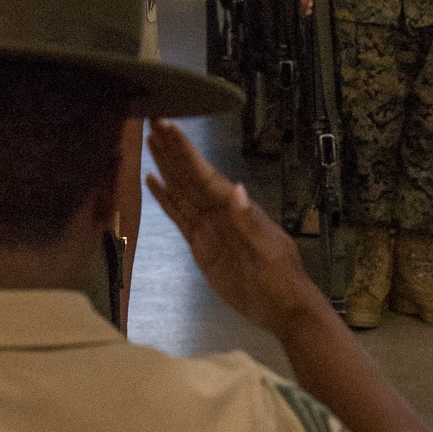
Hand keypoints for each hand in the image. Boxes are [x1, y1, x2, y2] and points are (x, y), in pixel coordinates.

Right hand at [147, 120, 322, 333]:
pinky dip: (165, 199)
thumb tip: (237, 189)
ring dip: (165, 168)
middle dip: (171, 151)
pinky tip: (153, 183)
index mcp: (236, 208)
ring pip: (181, 192)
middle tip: (151, 121)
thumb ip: (249, 222)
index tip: (168, 127)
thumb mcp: (268, 252)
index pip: (204, 175)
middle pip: (189, 177)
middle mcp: (219, 212)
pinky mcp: (200, 245)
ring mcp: (208, 227)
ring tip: (148, 143)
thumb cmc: (282, 280)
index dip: (185, 152)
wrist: (284, 310)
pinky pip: (178, 217)